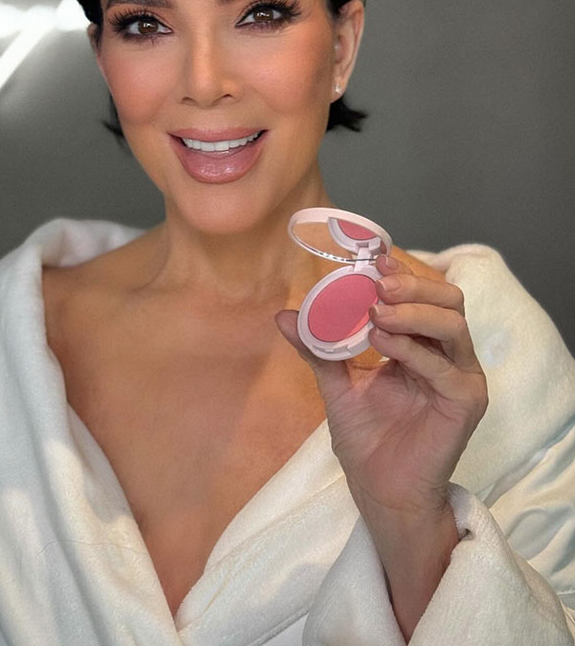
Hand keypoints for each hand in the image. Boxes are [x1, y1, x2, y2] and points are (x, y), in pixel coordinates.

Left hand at [275, 252, 487, 521]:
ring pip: (453, 324)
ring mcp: (460, 376)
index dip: (402, 272)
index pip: (422, 294)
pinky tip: (384, 342)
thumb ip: (317, 348)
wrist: (379, 491)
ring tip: (378, 312)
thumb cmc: (366, 439)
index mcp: (421, 343)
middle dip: (414, 285)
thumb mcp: (337, 385)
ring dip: (413, 312)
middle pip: (448, 300)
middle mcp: (447, 354)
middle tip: (378, 283)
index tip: (372, 258)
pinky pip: (444, 366)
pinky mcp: (465, 401)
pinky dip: (413, 349)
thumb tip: (283, 316)